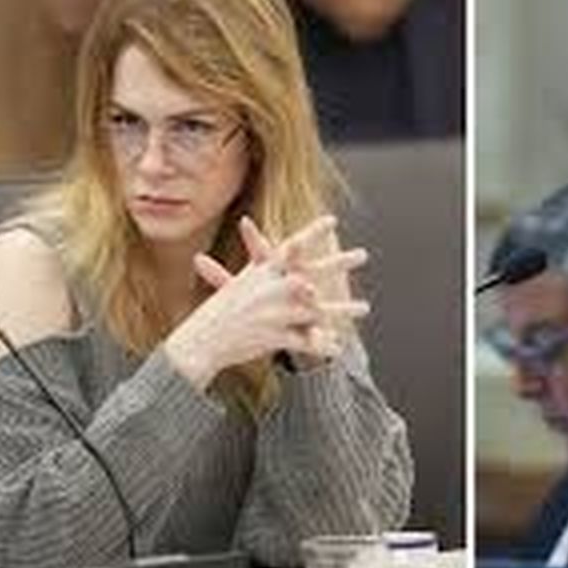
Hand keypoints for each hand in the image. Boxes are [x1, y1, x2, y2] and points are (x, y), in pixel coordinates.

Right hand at [164, 216, 368, 387]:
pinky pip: (306, 341)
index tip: (332, 220)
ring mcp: (276, 312)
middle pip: (314, 271)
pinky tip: (339, 347)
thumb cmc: (218, 313)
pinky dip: (323, 344)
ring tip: (366, 307)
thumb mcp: (237, 287)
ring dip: (344, 309)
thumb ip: (259, 271)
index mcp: (262, 272)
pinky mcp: (276, 335)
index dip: (312, 232)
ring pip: (319, 310)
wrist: (202, 339)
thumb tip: (271, 259)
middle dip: (340, 262)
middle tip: (363, 254)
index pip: (291, 246)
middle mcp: (272, 288)